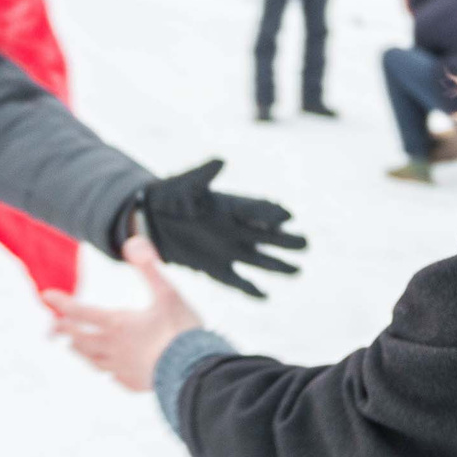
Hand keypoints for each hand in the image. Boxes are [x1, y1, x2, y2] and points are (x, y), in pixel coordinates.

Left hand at [46, 236, 200, 392]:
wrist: (193, 370)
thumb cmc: (180, 330)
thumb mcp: (167, 292)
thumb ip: (149, 267)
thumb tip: (133, 241)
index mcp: (117, 324)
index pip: (81, 311)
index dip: (62, 302)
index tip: (46, 295)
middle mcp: (113, 347)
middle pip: (80, 339)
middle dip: (64, 331)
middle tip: (52, 328)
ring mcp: (122, 368)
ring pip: (92, 360)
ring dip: (80, 351)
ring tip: (73, 347)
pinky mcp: (135, 383)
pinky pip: (114, 378)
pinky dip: (107, 371)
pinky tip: (110, 373)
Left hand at [118, 159, 304, 297]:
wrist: (152, 218)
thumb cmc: (170, 196)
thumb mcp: (185, 183)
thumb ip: (203, 175)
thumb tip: (220, 161)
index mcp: (231, 207)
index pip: (256, 209)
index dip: (271, 212)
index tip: (287, 216)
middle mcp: (236, 229)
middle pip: (267, 236)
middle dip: (285, 241)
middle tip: (304, 244)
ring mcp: (228, 249)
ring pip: (258, 260)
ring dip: (277, 266)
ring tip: (297, 271)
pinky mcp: (215, 267)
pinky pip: (236, 280)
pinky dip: (249, 288)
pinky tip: (264, 296)